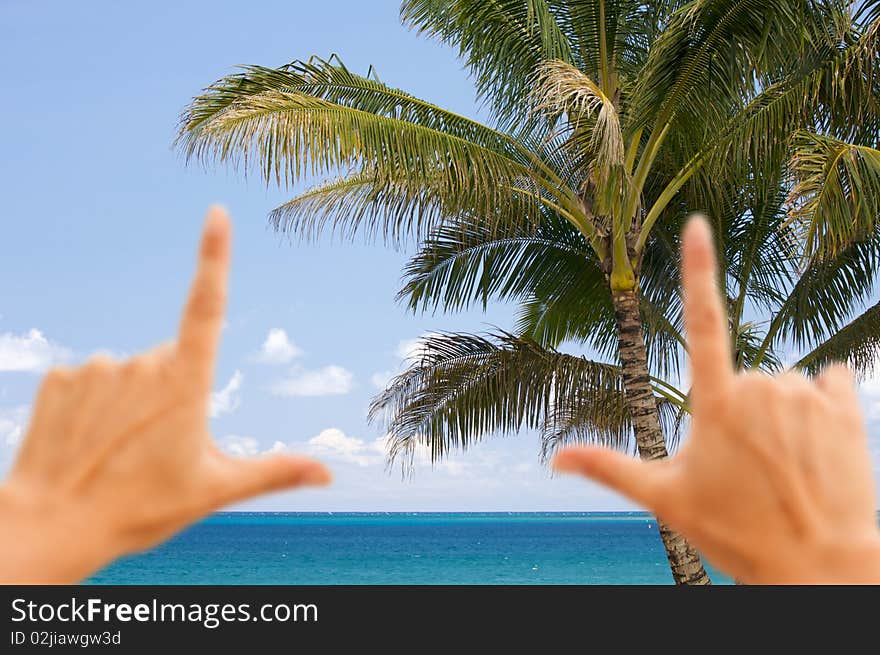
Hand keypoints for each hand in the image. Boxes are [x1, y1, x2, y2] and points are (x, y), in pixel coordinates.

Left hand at [0, 206, 330, 583]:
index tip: (217, 212)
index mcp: (185, 382)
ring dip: (131, 403)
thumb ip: (275, 472)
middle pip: (171, 362)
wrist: (50, 528)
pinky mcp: (60, 377)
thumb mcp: (215, 490)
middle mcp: (141, 363)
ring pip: (130, 373)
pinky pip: (90, 380)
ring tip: (118, 452)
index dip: (214, 255)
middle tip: (157, 449)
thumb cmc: (140, 509)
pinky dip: (93, 405)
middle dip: (172, 395)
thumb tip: (329, 475)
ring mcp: (97, 367)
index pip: (207, 305)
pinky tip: (87, 442)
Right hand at [553, 216, 879, 583]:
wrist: (823, 567)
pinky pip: (828, 382)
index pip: (702, 320)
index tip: (698, 223)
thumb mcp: (665, 500)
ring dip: (778, 416)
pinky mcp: (845, 408)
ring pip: (781, 385)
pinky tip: (817, 446)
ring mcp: (807, 396)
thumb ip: (608, 468)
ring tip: (781, 468)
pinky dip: (820, 405)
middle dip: (739, 413)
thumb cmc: (737, 534)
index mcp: (717, 402)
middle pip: (741, 378)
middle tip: (744, 468)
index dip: (697, 268)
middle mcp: (763, 386)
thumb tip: (554, 458)